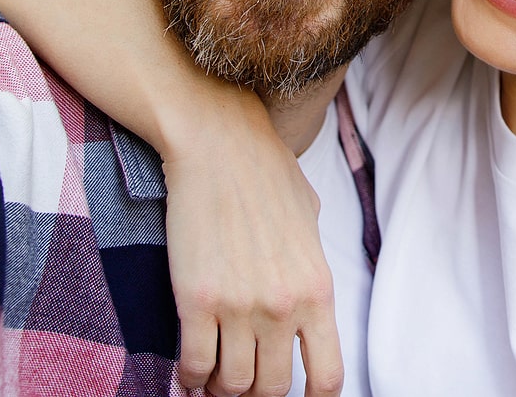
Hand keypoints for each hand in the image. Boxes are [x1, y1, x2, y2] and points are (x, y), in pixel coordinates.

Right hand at [160, 119, 344, 396]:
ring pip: (232, 384)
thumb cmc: (267, 176)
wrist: (221, 144)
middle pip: (272, 389)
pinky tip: (190, 368)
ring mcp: (239, 306)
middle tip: (244, 380)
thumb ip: (311, 270)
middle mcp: (282, 306)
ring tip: (215, 375)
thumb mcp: (311, 224)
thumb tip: (306, 304)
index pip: (326, 375)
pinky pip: (193, 365)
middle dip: (258, 392)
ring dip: (221, 386)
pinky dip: (190, 376)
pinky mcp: (195, 300)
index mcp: (318, 289)